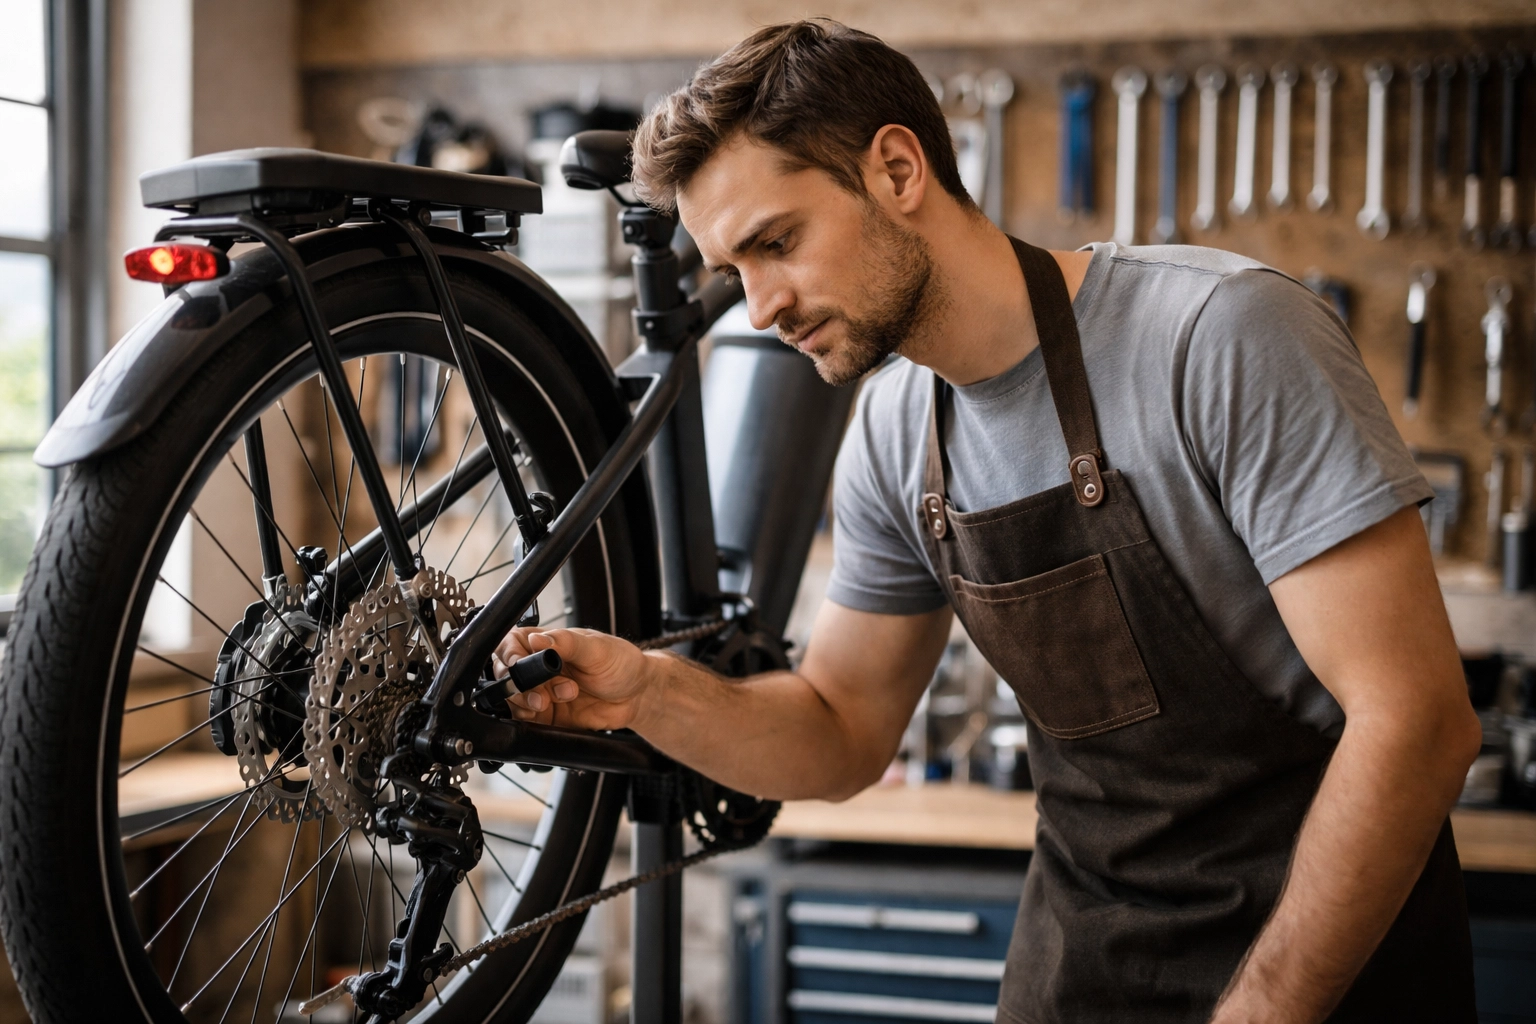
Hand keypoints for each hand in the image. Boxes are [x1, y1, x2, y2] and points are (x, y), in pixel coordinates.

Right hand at [492, 627, 655, 730]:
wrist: (638, 696)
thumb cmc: (620, 663)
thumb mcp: (597, 648)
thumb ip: (565, 643)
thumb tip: (537, 640)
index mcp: (545, 642)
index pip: (510, 644)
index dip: (509, 655)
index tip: (518, 665)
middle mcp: (537, 668)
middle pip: (505, 675)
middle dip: (520, 686)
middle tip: (543, 694)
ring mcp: (540, 692)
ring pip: (513, 700)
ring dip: (528, 703)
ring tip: (555, 700)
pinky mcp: (547, 716)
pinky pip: (526, 721)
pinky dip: (531, 720)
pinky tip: (549, 713)